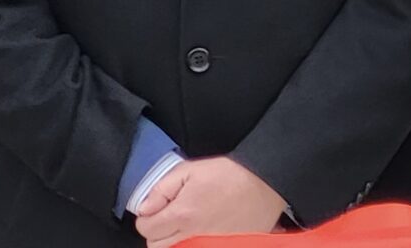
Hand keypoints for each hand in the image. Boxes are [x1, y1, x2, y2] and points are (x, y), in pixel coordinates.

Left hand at [133, 156, 286, 247]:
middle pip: (157, 245)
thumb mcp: (190, 170)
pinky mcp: (223, 247)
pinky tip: (203, 231)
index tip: (159, 208)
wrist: (266, 183)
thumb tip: (144, 208)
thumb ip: (161, 189)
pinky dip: (194, 243)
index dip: (148, 216)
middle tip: (172, 215)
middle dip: (159, 231)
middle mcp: (192, 235)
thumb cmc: (231, 174)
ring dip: (175, 239)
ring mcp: (208, 244)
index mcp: (182, 215)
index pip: (146, 229)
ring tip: (188, 223)